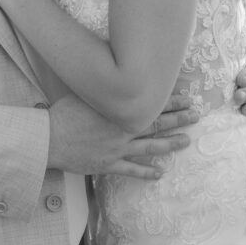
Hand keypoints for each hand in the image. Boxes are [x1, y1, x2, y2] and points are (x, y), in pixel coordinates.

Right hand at [47, 94, 194, 179]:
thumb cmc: (63, 113)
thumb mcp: (84, 93)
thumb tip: (112, 71)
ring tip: (187, 141)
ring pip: (150, 147)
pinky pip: (132, 170)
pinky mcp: (108, 165)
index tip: (186, 96)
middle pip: (156, 123)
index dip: (169, 100)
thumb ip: (102, 88)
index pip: (149, 104)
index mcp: (117, 111)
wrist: (49, 139)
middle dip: (178, 119)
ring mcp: (117, 149)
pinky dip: (146, 172)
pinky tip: (160, 173)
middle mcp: (122, 129)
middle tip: (196, 115)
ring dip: (170, 144)